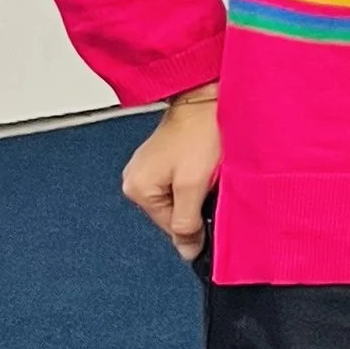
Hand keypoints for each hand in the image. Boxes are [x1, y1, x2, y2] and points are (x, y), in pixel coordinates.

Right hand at [121, 84, 221, 260]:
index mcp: (137, 188)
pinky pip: (180, 181)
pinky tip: (205, 165)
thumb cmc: (200, 134)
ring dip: (197, 191)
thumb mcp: (193, 185)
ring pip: (179, 197)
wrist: (206, 96)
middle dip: (196, 204)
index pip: (171, 228)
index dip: (196, 224)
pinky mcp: (162, 157)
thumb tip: (186, 252)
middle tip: (212, 184)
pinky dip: (196, 179)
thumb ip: (186, 222)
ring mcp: (147, 167)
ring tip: (209, 170)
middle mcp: (135, 179)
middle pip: (173, 213)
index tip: (214, 208)